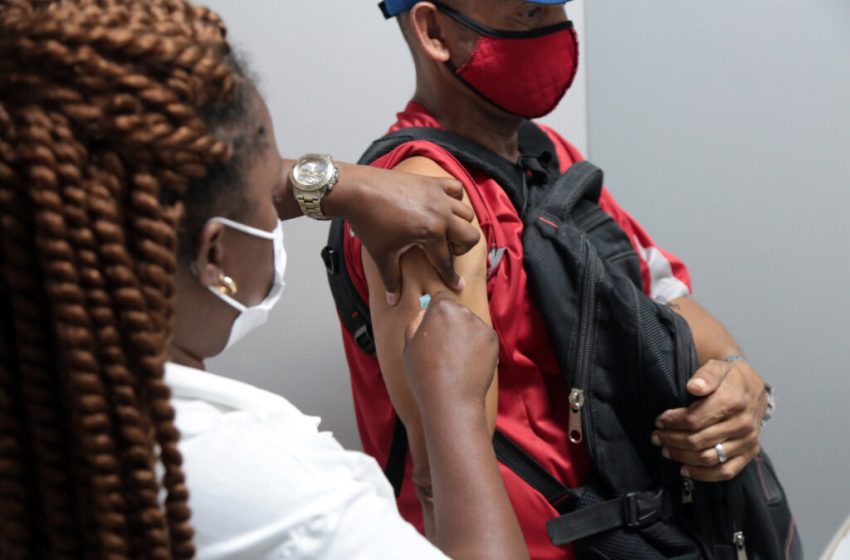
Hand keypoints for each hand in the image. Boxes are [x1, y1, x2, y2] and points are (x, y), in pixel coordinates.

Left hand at [326, 164, 479, 305]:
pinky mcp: (431, 182)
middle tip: (446, 251)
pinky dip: (455, 197)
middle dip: (461, 248)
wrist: (357, 191)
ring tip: (444, 230)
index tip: (458, 285)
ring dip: (459, 224)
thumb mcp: (382, 254)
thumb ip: (391, 279)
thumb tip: (393, 301)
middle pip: (470, 236)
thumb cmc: (369, 223)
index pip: (446, 261)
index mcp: (431, 233)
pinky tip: (443, 205)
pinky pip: (456, 187)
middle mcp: (441, 214)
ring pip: (466, 212)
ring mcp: (438, 196)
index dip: (451, 277)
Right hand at [403, 292, 497, 414]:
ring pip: (470, 324)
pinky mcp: (493, 341)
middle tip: (443, 347)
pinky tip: (467, 363)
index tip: (433, 327)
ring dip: (464, 334)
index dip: (436, 311)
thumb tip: (424, 313)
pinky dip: (477, 346)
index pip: (441, 297)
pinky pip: (482, 337)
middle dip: (451, 323)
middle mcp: (464, 312)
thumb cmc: (425, 374)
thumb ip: (416, 323)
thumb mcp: (409, 346)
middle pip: (457, 311)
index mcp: (441, 309)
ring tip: (455, 359)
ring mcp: (481, 326)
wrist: (451, 399)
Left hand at [652, 358, 767, 481]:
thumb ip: (706, 375)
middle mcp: (743, 425)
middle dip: (672, 440)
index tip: (659, 421)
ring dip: (682, 456)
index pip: (695, 419)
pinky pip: (726, 471)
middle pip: (698, 440)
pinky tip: (684, 469)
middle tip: (656, 437)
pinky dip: (703, 475)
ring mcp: (748, 442)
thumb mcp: (717, 367)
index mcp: (734, 402)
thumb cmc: (730, 377)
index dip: (673, 422)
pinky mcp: (750, 454)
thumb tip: (694, 386)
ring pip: (709, 458)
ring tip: (665, 450)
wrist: (753, 388)